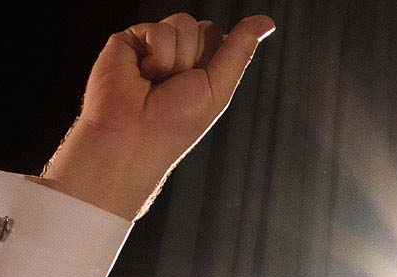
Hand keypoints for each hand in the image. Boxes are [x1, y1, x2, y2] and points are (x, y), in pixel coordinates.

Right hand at [39, 13, 275, 219]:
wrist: (133, 135)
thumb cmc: (176, 122)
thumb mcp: (219, 87)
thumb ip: (239, 50)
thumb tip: (266, 22)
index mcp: (203, 68)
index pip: (222, 39)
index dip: (218, 60)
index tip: (202, 84)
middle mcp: (179, 54)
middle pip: (205, 27)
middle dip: (198, 58)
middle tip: (178, 87)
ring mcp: (154, 45)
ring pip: (183, 23)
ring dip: (178, 59)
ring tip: (159, 82)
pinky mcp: (130, 39)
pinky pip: (158, 29)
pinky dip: (157, 55)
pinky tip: (142, 75)